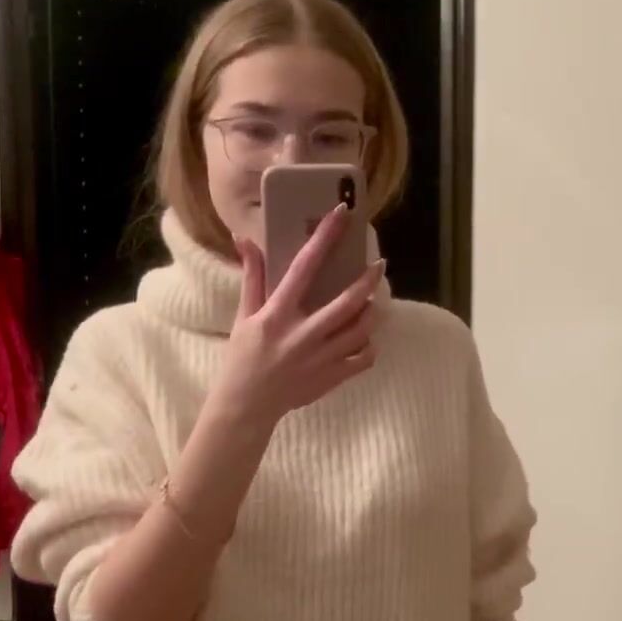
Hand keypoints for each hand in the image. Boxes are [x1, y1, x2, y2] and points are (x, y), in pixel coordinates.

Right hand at [210, 204, 384, 425]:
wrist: (246, 407)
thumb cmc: (242, 358)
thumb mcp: (243, 315)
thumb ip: (252, 277)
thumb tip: (244, 238)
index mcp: (277, 315)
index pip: (304, 267)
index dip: (325, 238)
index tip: (341, 214)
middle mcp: (302, 335)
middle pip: (348, 302)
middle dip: (368, 281)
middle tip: (378, 265)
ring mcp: (320, 359)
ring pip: (362, 330)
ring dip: (372, 312)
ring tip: (372, 301)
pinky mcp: (331, 378)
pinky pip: (363, 359)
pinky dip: (369, 346)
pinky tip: (365, 338)